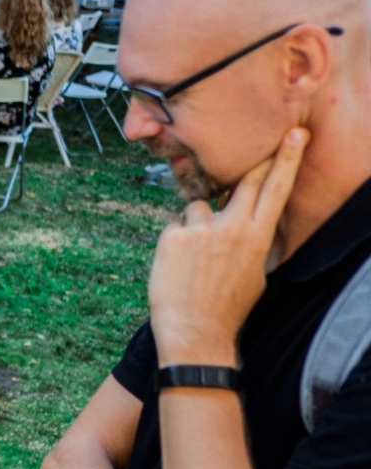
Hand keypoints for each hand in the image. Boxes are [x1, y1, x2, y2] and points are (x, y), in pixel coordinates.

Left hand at [148, 128, 307, 364]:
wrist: (196, 334)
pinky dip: (175, 240)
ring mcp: (201, 230)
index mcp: (258, 237)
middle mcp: (232, 227)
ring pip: (199, 207)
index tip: (294, 134)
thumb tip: (250, 218)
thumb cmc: (227, 307)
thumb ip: (253, 239)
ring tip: (195, 259)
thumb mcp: (256, 273)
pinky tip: (177, 267)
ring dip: (196, 223)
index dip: (286, 158)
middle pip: (242, 181)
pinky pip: (175, 225)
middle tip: (247, 150)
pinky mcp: (173, 236)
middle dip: (245, 167)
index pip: (276, 188)